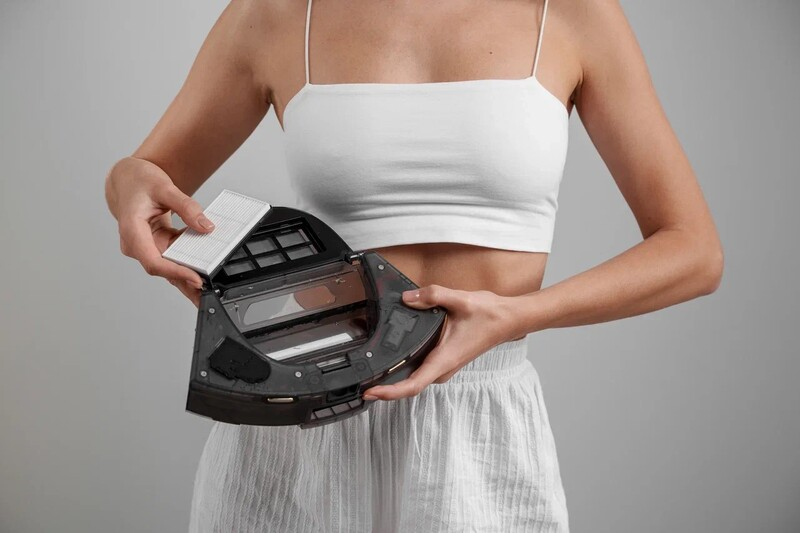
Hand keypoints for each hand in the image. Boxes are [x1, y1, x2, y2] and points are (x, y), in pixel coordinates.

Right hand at [105, 157, 214, 306]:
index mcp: (132, 230)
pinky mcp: (156, 246)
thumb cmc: (139, 182)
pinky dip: (188, 264)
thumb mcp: (165, 187)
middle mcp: (136, 244)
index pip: (153, 260)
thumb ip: (187, 207)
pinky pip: (173, 259)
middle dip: (184, 283)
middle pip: (162, 269)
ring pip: (168, 268)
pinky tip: (204, 272)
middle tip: (207, 294)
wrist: (128, 179)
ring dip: (187, 278)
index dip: (175, 272)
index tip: (195, 279)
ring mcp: (146, 247)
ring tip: (208, 291)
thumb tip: (206, 226)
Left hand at [361, 285, 522, 400]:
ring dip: (392, 377)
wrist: (508, 319)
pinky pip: (420, 369)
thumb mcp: (460, 300)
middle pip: (408, 385)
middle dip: (384, 386)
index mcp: (444, 360)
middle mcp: (442, 367)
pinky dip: (403, 368)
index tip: (370, 392)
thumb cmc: (489, 315)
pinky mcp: (443, 359)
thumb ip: (432, 295)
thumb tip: (407, 297)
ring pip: (413, 377)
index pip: (413, 385)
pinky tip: (390, 358)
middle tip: (358, 382)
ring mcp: (443, 365)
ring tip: (368, 372)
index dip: (389, 392)